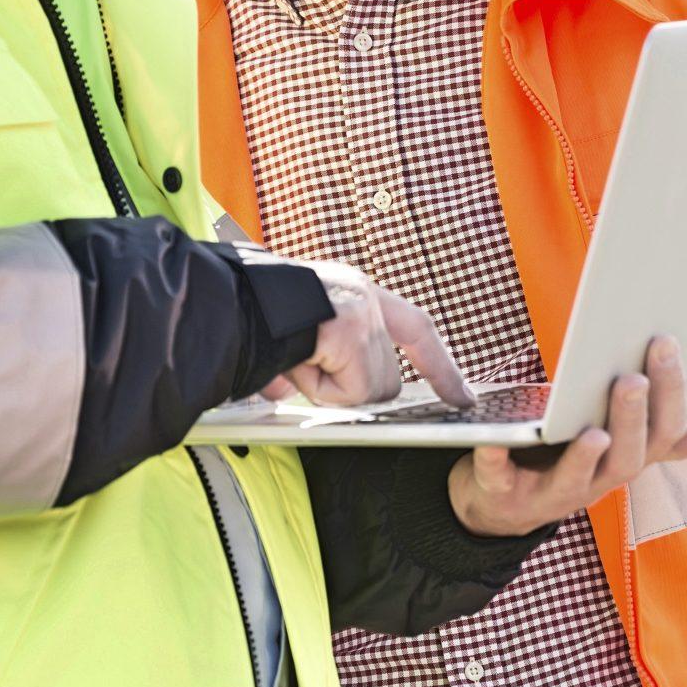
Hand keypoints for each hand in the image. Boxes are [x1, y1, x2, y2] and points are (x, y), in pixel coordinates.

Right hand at [258, 262, 473, 409]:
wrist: (224, 302)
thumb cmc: (248, 316)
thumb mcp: (293, 335)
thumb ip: (309, 362)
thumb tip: (285, 389)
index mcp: (356, 291)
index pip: (417, 328)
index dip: (439, 365)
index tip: (463, 395)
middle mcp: (367, 297)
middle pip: (387, 378)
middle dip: (351, 390)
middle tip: (307, 368)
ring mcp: (362, 315)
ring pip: (367, 391)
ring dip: (328, 390)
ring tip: (295, 360)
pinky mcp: (349, 335)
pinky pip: (348, 392)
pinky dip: (318, 390)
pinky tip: (296, 364)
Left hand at [447, 336, 686, 537]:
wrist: (503, 502)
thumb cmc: (570, 456)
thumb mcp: (623, 444)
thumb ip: (672, 436)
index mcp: (628, 459)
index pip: (664, 434)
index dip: (670, 394)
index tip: (666, 342)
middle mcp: (598, 482)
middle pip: (627, 459)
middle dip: (631, 419)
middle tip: (631, 378)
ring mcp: (552, 493)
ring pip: (577, 481)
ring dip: (586, 456)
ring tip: (592, 430)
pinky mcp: (504, 495)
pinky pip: (501, 481)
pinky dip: (496, 461)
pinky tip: (494, 443)